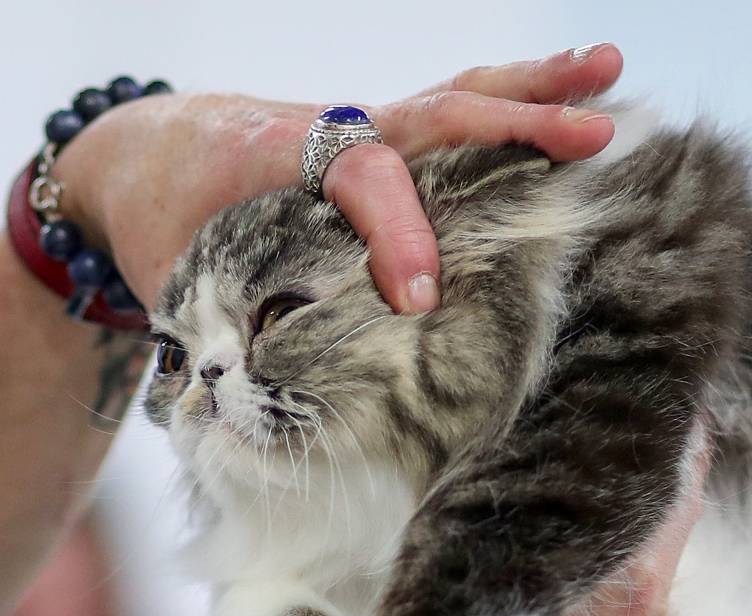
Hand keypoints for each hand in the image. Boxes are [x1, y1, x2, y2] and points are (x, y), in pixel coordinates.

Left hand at [54, 43, 623, 313]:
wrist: (141, 153)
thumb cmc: (158, 223)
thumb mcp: (174, 281)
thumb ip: (220, 333)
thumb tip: (262, 406)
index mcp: (273, 162)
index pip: (356, 178)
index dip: (395, 234)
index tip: (420, 296)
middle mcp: (327, 131)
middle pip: (429, 116)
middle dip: (512, 130)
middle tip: (590, 140)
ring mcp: (358, 128)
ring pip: (450, 99)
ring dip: (531, 90)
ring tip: (609, 72)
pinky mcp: (375, 137)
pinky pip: (449, 115)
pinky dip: (510, 104)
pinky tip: (574, 96)